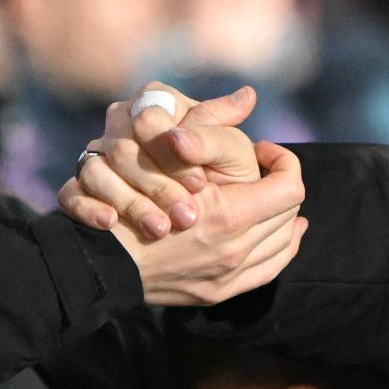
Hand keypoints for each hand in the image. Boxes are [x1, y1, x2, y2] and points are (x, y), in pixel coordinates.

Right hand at [59, 83, 261, 240]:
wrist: (198, 221)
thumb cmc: (222, 175)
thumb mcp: (232, 152)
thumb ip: (226, 129)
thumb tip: (246, 97)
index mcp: (159, 102)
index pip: (152, 117)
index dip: (175, 153)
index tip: (202, 183)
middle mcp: (122, 123)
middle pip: (124, 148)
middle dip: (158, 184)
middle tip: (188, 215)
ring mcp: (97, 155)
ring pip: (97, 171)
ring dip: (131, 201)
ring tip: (161, 228)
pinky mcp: (80, 186)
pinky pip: (71, 192)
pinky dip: (88, 207)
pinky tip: (111, 223)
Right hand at [104, 142, 307, 306]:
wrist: (98, 264)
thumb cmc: (127, 203)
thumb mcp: (165, 159)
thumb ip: (208, 129)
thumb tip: (247, 95)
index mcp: (230, 217)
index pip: (290, 186)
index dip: (283, 161)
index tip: (265, 150)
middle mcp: (235, 250)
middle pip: (289, 214)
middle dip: (281, 188)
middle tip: (268, 174)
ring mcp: (228, 276)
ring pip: (282, 243)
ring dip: (284, 219)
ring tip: (275, 201)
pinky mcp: (219, 293)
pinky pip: (269, 270)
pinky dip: (279, 248)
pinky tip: (281, 234)